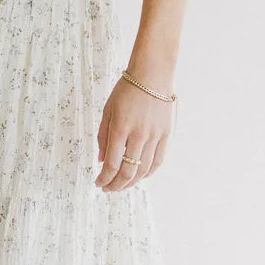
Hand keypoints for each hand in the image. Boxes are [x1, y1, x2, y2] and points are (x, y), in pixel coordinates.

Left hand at [95, 76, 172, 190]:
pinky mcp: (165, 135)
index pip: (112, 164)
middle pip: (128, 171)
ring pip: (143, 170)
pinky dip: (148, 172)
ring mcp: (154, 136)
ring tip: (122, 185)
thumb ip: (103, 137)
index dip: (104, 178)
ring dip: (131, 182)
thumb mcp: (107, 110)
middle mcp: (138, 135)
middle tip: (108, 189)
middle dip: (116, 185)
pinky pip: (158, 160)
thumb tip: (102, 160)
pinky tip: (140, 176)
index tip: (98, 183)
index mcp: (120, 128)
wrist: (152, 75)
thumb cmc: (126, 90)